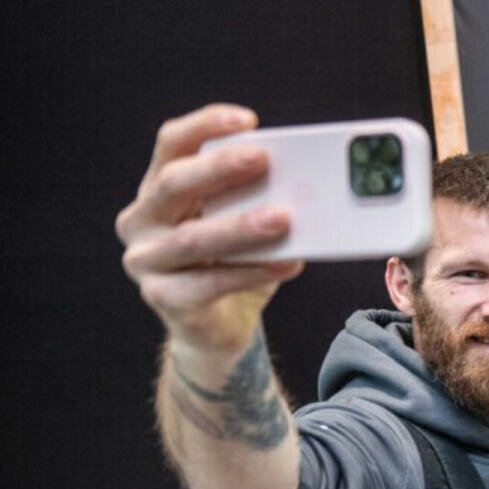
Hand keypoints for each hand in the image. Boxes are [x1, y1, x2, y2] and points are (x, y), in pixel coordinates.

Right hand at [116, 104, 303, 360]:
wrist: (220, 327)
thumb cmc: (235, 264)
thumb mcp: (244, 223)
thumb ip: (259, 200)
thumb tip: (306, 184)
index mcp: (158, 189)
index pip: (171, 144)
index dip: (205, 126)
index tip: (248, 120)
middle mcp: (141, 219)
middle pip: (174, 184)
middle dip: (219, 169)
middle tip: (263, 159)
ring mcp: (144, 260)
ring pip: (191, 238)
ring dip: (240, 226)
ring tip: (283, 218)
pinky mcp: (162, 298)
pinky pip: (207, 283)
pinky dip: (251, 272)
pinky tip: (287, 264)